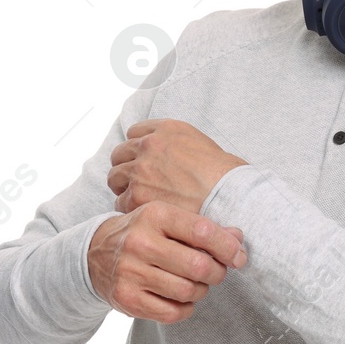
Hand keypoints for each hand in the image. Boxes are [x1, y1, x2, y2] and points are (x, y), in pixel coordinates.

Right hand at [88, 201, 244, 322]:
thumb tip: (237, 239)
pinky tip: (180, 298)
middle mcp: (140, 242)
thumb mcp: (166, 220)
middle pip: (199, 266)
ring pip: (189, 292)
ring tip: (194, 283)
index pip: (203, 231)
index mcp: (154, 215)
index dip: (228, 247)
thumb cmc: (141, 234)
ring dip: (200, 291)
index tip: (237, 257)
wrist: (93, 254)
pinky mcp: (127, 298)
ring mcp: (131, 272)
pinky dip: (185, 308)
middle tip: (215, 271)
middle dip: (217, 273)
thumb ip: (202, 228)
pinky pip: (173, 312)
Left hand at [108, 118, 246, 214]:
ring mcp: (140, 170)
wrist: (229, 198)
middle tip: (136, 182)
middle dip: (126, 167)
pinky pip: (120, 201)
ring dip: (124, 186)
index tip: (141, 160)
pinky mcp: (136, 195)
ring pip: (115, 176)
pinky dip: (130, 207)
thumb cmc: (226, 178)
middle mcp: (149, 145)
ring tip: (138, 199)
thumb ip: (178, 146)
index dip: (137, 148)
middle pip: (120, 153)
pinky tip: (144, 213)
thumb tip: (172, 158)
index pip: (135, 132)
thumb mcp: (203, 145)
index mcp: (167, 130)